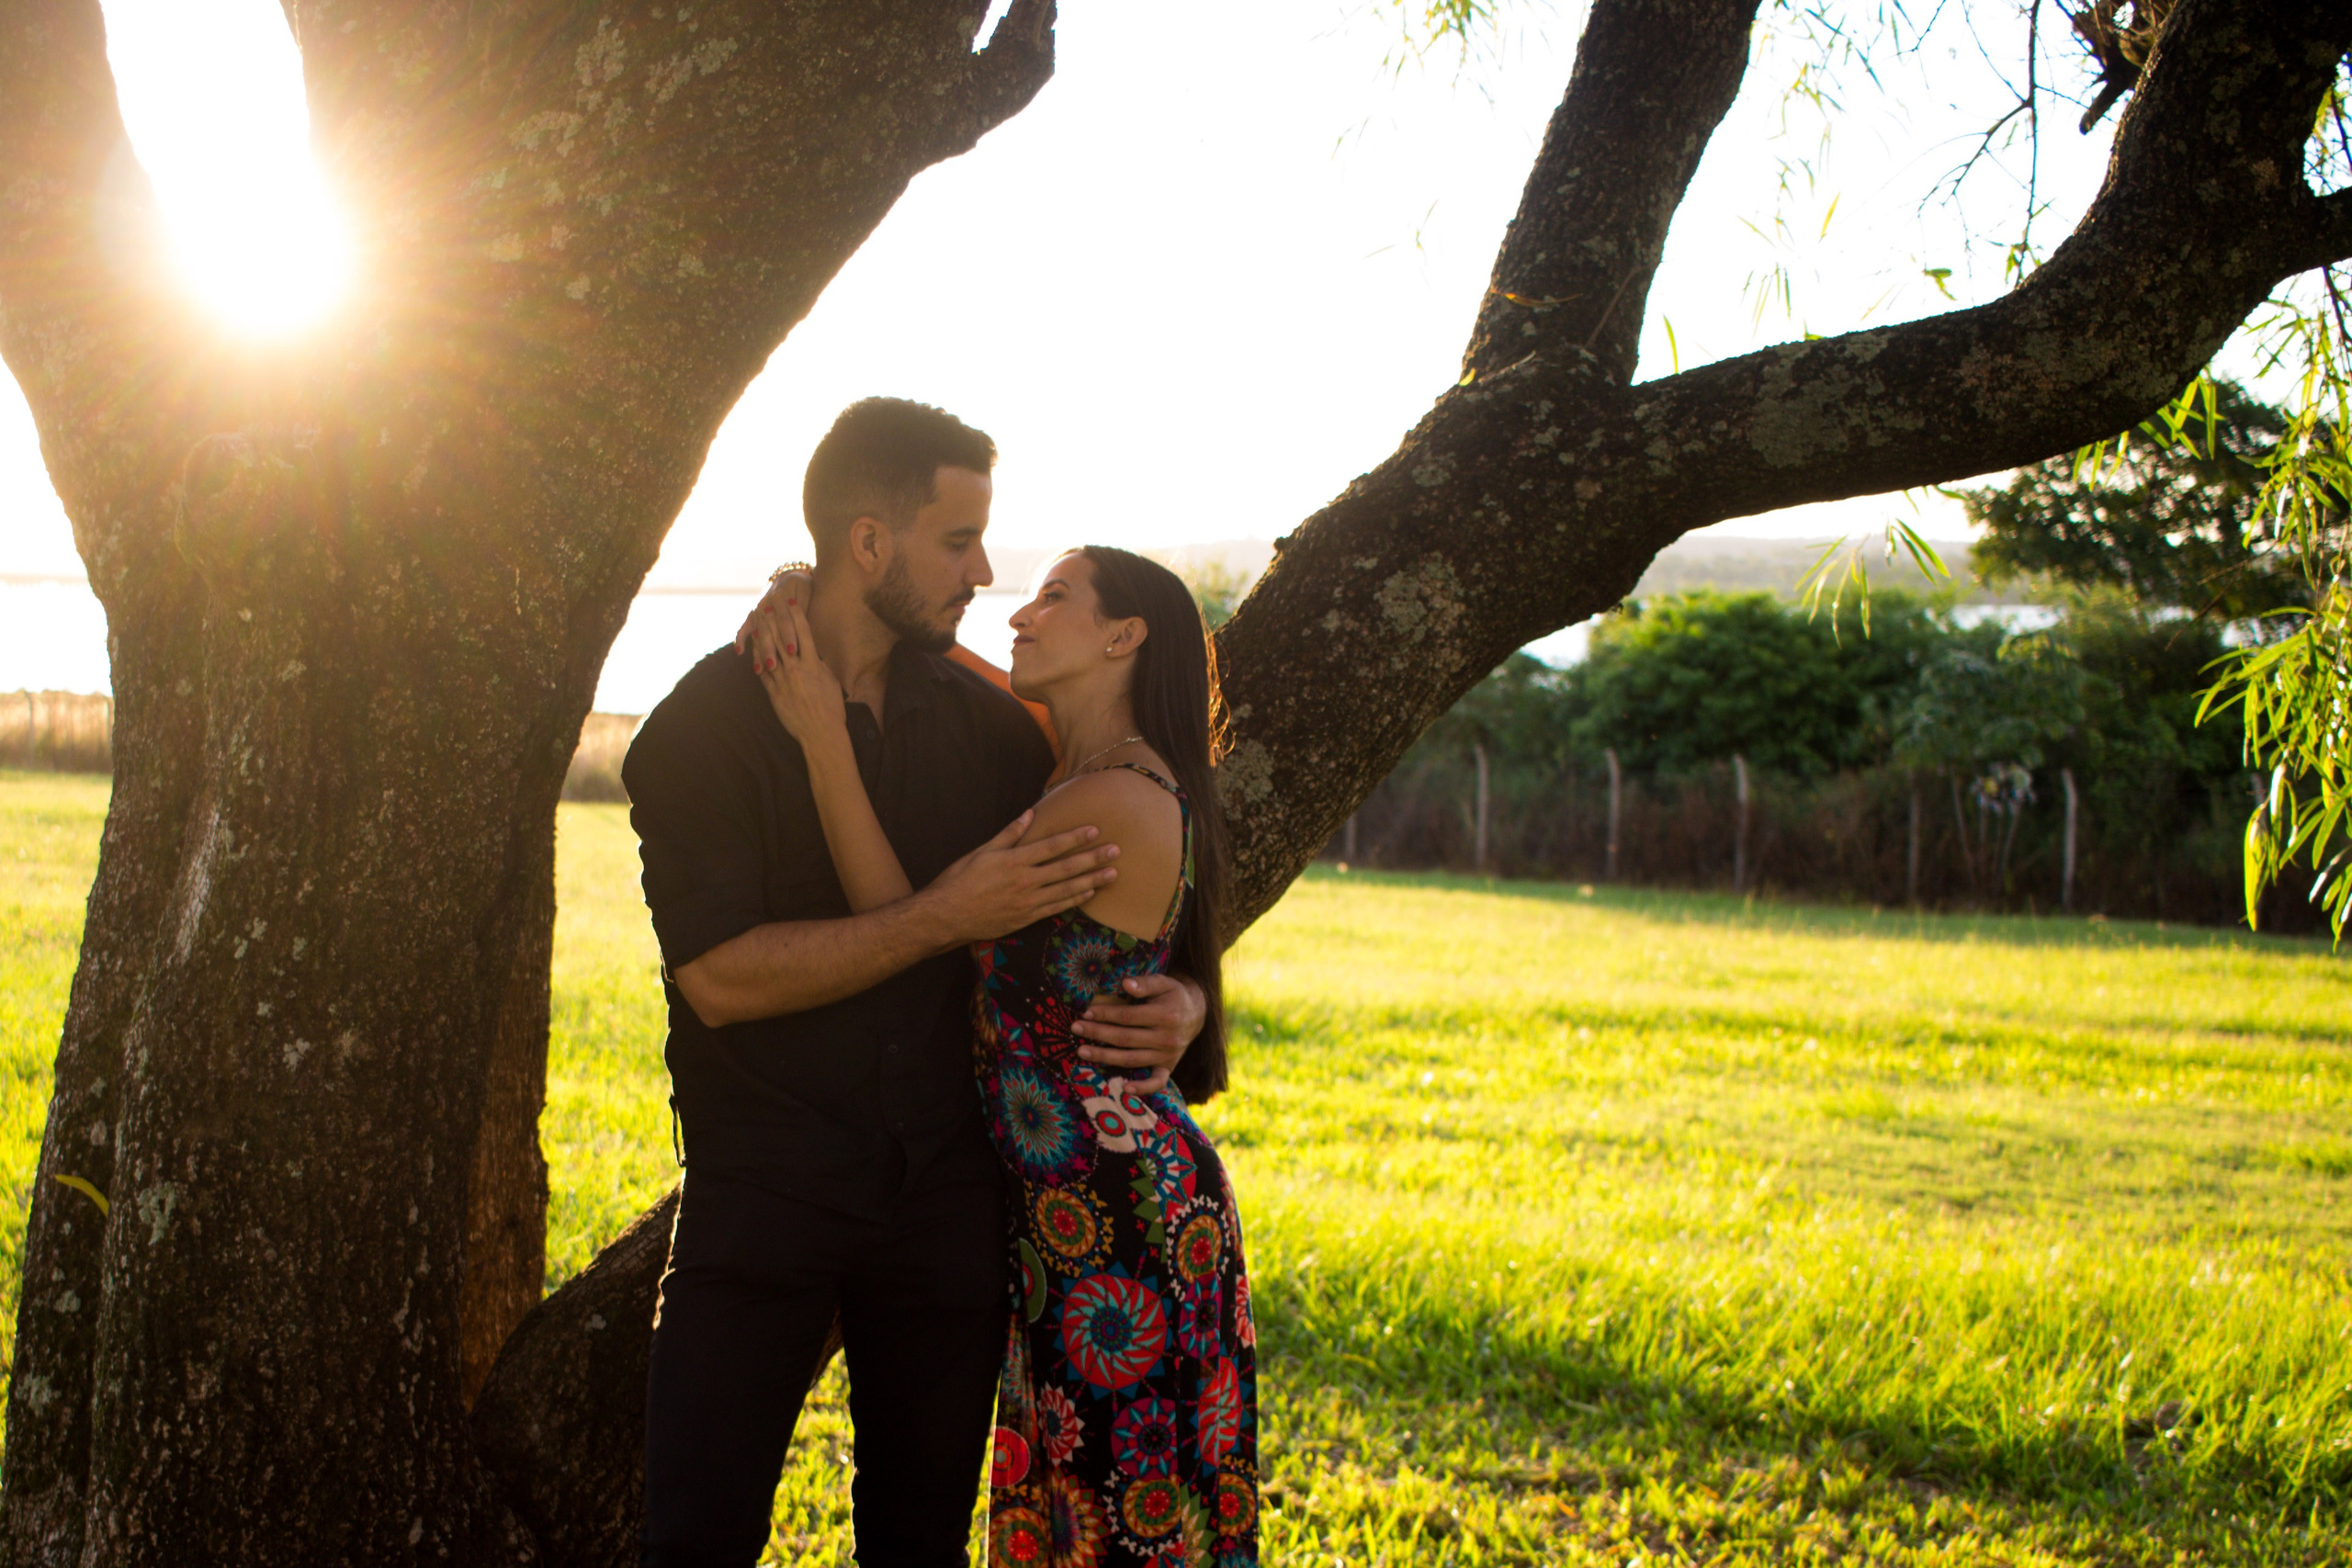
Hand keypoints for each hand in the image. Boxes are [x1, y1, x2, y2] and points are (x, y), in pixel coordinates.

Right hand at [735, 567, 812, 672]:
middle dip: (770, 648)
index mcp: (783, 598)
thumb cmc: (806, 591)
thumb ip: (806, 614)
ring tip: (760, 670)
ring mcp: (758, 610)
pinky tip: (739, 652)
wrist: (791, 576)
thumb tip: (816, 637)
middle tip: (773, 665)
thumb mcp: (808, 597)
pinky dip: (740, 638)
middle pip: (768, 629)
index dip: (788, 635)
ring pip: (757, 632)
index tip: (793, 651)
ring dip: (758, 651)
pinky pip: (743, 627)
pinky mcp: (752, 616)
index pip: (785, 620)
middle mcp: (767, 604)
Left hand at [754, 599, 846, 748]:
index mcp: (813, 665)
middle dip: (774, 619)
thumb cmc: (832, 709)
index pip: (803, 633)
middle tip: (767, 604)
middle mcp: (796, 669)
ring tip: (757, 620)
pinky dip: (757, 658)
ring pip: (768, 652)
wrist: (821, 733)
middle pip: (781, 638)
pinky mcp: (773, 693)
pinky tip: (753, 648)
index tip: (791, 601)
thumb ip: (820, 666)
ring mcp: (782, 681)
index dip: (796, 615)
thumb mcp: (831, 682)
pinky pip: (762, 672)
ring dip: (762, 634)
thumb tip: (815, 655)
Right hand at [926, 813, 1119, 942]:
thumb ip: (1009, 834)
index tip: (1095, 830)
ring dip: (1092, 880)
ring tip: (1112, 874)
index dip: (1075, 838)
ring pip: (1067, 890)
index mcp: (1014, 861)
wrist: (945, 917)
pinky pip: (1056, 908)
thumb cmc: (958, 881)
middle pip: (1066, 868)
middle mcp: (1025, 881)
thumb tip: (1029, 814)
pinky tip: (1089, 893)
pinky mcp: (1026, 919)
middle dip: (1093, 858)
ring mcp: (1027, 902)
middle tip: (1116, 851)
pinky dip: (1074, 900)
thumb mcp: (981, 852)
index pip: (1052, 846)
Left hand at [1075, 972, 1203, 1094]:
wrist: (1197, 1014)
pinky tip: (1124, 1089)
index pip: (1128, 1016)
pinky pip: (1157, 1082)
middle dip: (1098, 1033)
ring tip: (1082, 1051)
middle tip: (1076, 1028)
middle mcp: (1167, 1038)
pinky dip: (1143, 1088)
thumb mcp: (1164, 983)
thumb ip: (1145, 983)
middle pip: (1125, 1038)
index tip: (1086, 1013)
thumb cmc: (1173, 996)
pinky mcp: (1169, 1067)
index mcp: (1166, 1015)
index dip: (1106, 1015)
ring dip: (1105, 1057)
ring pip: (1131, 1059)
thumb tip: (1125, 983)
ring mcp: (1168, 1055)